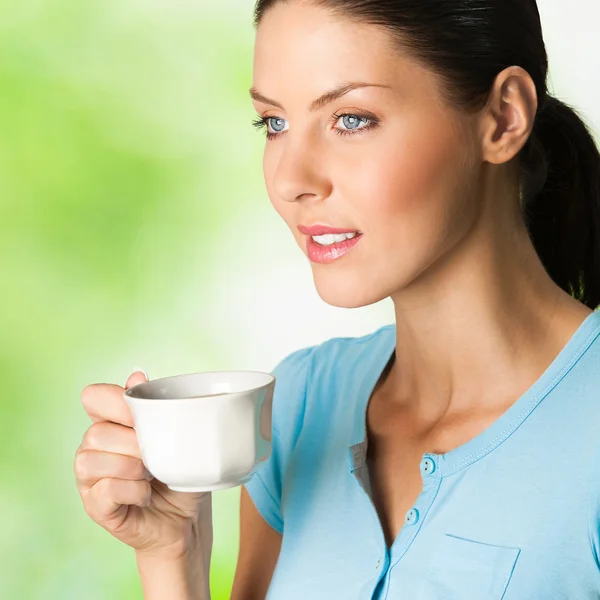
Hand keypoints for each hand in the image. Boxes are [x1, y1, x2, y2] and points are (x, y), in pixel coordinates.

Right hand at [74, 369, 212, 560]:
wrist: (187, 517)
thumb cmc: (180, 471)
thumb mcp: (176, 434)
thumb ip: (157, 405)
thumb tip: (136, 374)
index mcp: (112, 422)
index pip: (93, 396)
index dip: (116, 402)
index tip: (142, 416)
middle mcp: (94, 447)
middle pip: (96, 432)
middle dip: (132, 442)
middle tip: (156, 453)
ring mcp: (91, 478)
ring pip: (91, 459)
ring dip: (130, 466)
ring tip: (151, 475)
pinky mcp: (95, 506)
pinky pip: (104, 490)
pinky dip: (131, 490)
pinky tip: (146, 493)